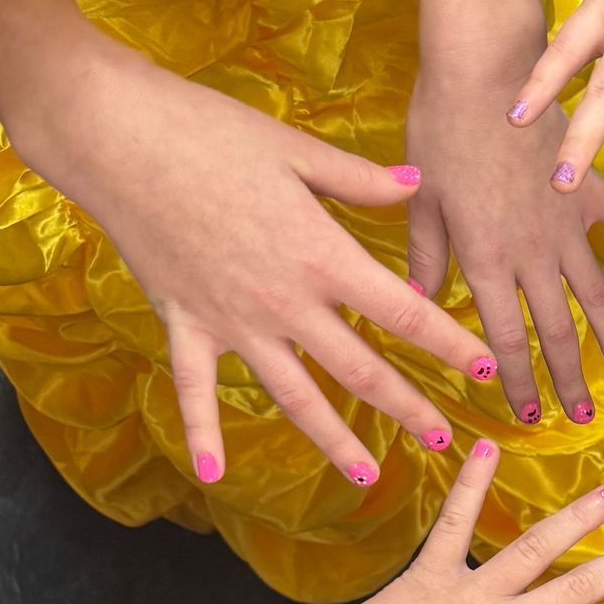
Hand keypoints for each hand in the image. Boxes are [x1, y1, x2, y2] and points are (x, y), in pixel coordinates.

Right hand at [26, 39, 490, 483]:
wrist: (115, 133)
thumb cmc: (208, 129)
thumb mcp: (295, 148)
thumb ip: (361, 179)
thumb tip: (419, 183)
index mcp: (322, 255)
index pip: (406, 313)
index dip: (451, 346)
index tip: (488, 372)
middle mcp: (285, 301)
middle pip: (361, 369)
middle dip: (408, 408)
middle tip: (444, 440)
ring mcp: (233, 319)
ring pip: (295, 395)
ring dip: (335, 438)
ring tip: (369, 473)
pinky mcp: (186, 322)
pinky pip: (196, 389)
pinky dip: (203, 431)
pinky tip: (215, 471)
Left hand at [407, 21, 603, 422]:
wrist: (484, 67)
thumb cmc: (439, 126)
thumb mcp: (419, 197)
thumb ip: (427, 254)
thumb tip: (419, 301)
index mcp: (486, 259)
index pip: (504, 338)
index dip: (517, 380)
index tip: (529, 414)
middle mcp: (533, 254)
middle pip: (555, 331)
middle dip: (569, 379)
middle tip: (585, 417)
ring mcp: (567, 223)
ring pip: (595, 295)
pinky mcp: (589, 188)